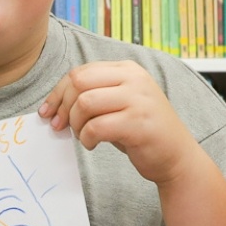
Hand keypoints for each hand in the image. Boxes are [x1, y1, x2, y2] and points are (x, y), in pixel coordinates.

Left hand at [39, 61, 196, 185]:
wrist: (177, 156)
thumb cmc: (142, 131)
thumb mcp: (120, 103)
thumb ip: (95, 95)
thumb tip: (55, 104)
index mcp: (127, 70)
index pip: (80, 72)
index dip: (58, 92)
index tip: (48, 112)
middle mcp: (134, 79)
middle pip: (79, 82)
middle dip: (63, 106)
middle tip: (61, 127)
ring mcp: (138, 99)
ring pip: (85, 103)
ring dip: (76, 124)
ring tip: (83, 136)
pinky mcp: (138, 123)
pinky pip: (96, 127)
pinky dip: (87, 138)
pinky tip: (93, 144)